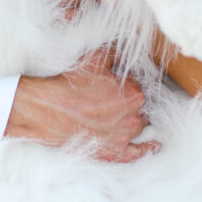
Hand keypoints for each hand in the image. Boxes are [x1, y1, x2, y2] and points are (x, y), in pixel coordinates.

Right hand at [5, 48, 157, 162]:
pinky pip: (137, 153)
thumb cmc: (70, 85)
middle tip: (115, 98)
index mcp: (133, 94)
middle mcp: (133, 117)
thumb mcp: (94, 59)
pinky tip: (153, 145)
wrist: (48, 111)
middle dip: (131, 102)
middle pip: (141, 108)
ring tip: (128, 116)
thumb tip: (129, 48)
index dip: (128, 84)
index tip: (118, 83)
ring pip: (140, 127)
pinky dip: (147, 148)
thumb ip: (116, 52)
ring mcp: (124, 137)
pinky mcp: (113, 153)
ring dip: (136, 121)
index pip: (139, 86)